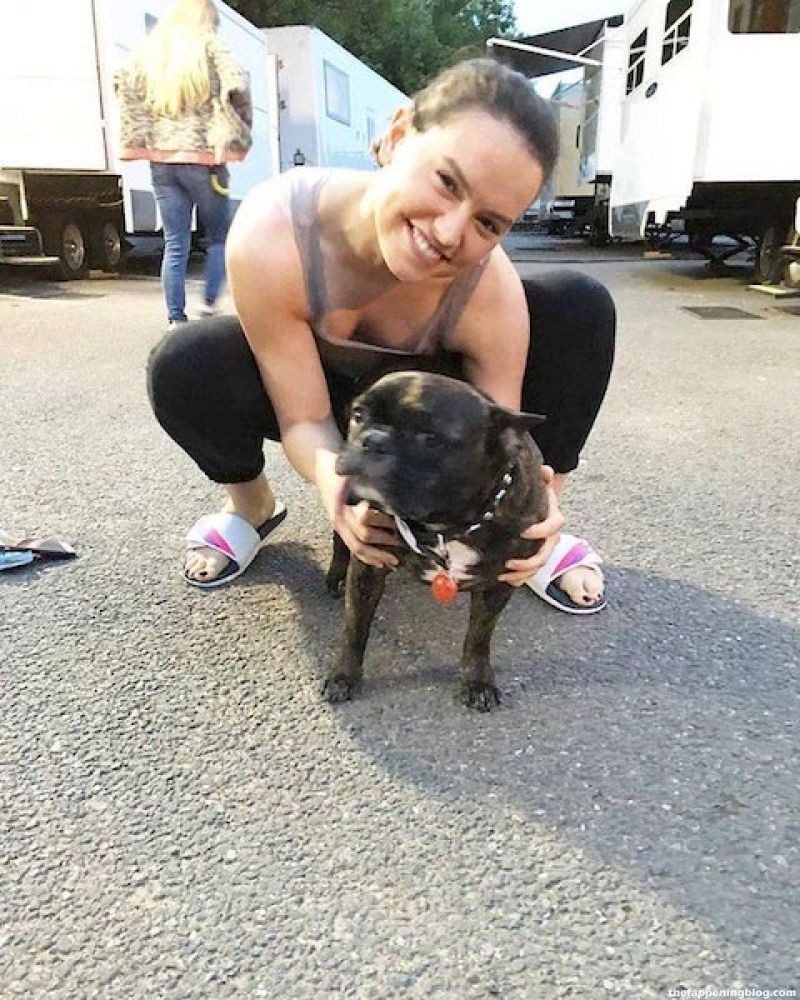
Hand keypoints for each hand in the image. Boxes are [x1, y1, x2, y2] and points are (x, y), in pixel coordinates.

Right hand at [318, 464, 398, 568]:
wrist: (322, 468)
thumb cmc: (340, 466)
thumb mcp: (353, 468)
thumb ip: (370, 480)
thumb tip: (393, 490)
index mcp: (343, 502)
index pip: (364, 517)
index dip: (382, 522)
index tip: (397, 521)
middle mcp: (340, 517)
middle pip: (363, 536)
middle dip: (384, 540)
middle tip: (402, 541)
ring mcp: (339, 525)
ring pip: (357, 547)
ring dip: (377, 555)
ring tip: (393, 560)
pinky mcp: (340, 530)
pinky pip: (353, 548)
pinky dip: (367, 558)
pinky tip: (379, 563)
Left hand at [498, 464, 564, 586]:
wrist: (539, 509)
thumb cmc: (537, 497)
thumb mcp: (540, 486)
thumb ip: (543, 478)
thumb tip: (545, 470)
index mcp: (554, 521)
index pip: (553, 527)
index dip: (540, 531)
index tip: (524, 532)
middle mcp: (551, 539)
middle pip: (545, 554)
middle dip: (528, 561)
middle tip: (509, 562)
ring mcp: (543, 551)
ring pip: (537, 567)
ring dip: (521, 574)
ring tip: (502, 574)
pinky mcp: (533, 560)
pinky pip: (529, 574)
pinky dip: (518, 579)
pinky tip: (504, 579)